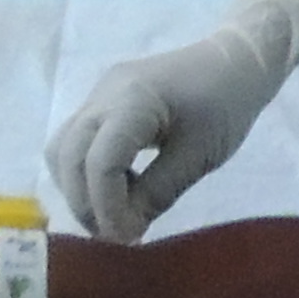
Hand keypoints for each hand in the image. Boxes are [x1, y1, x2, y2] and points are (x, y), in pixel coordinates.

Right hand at [43, 0, 298, 242]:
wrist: (236, 61)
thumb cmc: (227, 104)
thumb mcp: (200, 155)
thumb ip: (158, 193)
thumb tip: (124, 231)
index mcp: (134, 100)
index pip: (100, 161)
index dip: (107, 206)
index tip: (128, 236)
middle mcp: (105, 93)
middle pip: (68, 155)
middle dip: (85, 202)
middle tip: (115, 234)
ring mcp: (100, 95)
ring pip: (62, 147)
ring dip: (78, 187)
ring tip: (114, 214)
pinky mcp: (103, 102)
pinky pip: (76, 140)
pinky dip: (87, 171)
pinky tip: (120, 188)